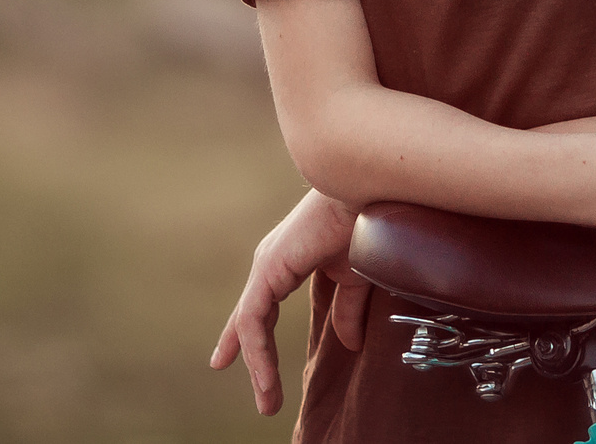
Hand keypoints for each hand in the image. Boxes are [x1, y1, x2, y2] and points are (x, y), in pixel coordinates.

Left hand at [209, 189, 370, 415]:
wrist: (369, 196)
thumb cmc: (364, 225)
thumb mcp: (354, 279)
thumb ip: (346, 310)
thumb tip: (350, 343)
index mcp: (289, 262)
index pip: (261, 306)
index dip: (247, 337)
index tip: (226, 360)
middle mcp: (272, 263)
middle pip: (250, 319)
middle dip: (252, 358)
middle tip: (264, 398)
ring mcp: (267, 265)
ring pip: (250, 325)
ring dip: (258, 367)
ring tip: (269, 400)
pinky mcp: (268, 270)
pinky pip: (253, 320)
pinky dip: (257, 352)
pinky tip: (264, 377)